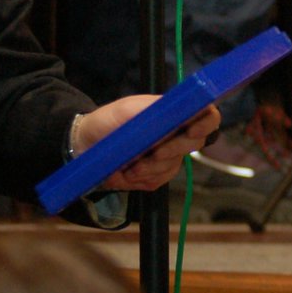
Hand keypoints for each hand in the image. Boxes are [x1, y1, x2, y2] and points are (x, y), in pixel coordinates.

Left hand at [75, 96, 221, 191]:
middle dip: (170, 150)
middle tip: (150, 152)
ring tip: (128, 164)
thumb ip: (154, 111)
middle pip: (195, 144)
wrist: (84, 145)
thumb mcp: (127, 110)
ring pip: (174, 167)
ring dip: (149, 168)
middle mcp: (176, 135)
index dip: (206, 123)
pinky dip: (140, 179)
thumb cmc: (107, 122)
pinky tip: (126, 172)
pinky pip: (159, 181)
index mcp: (173, 114)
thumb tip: (176, 113)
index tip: (192, 130)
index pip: (207, 116)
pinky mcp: (156, 177)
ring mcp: (168, 157)